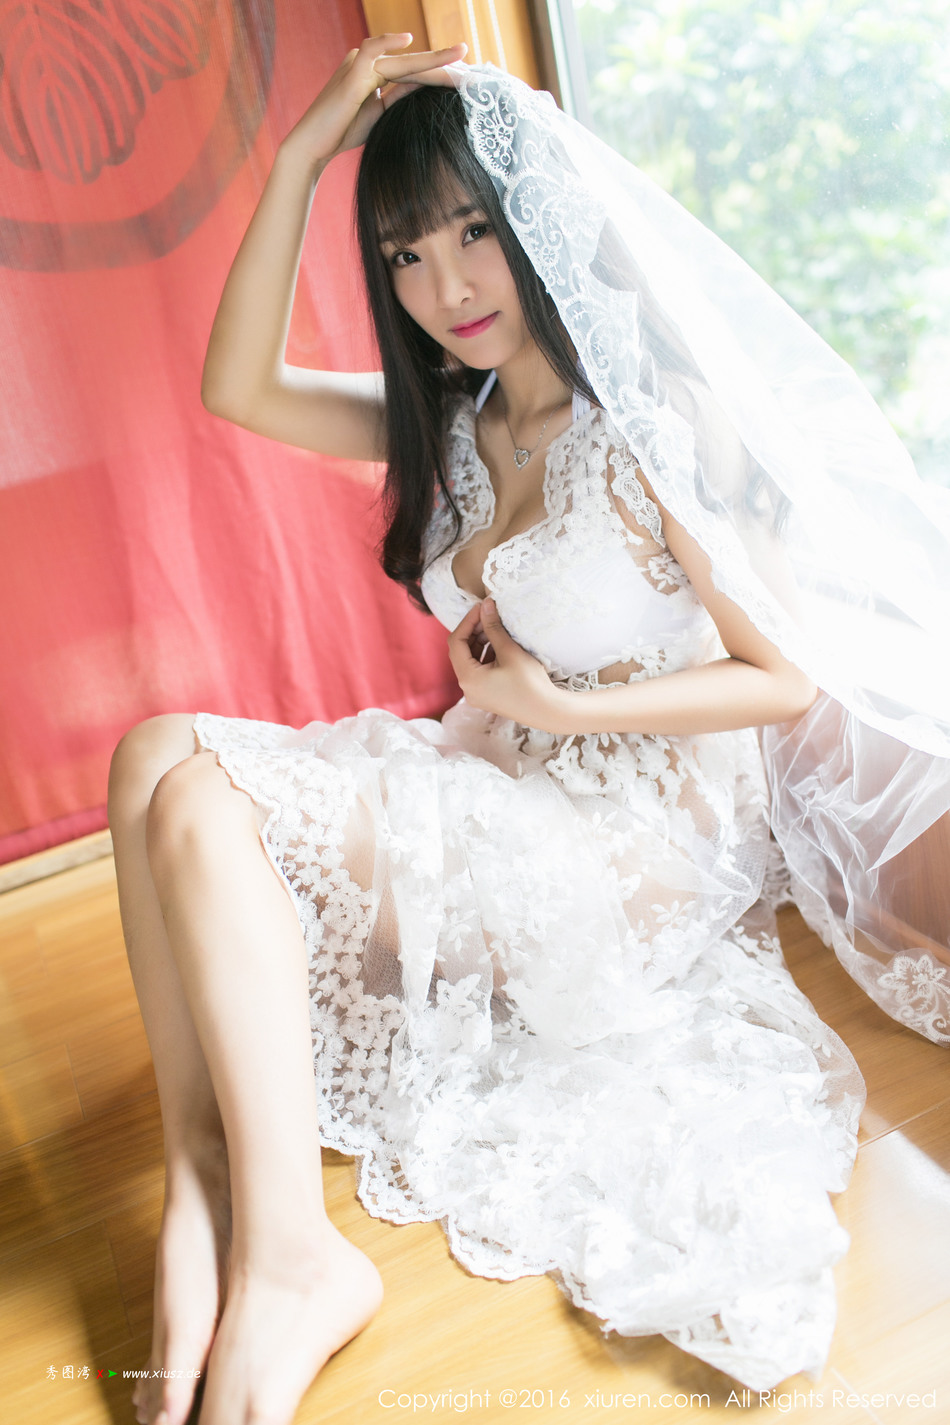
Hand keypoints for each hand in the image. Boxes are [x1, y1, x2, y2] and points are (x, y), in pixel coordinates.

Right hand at [282, 33, 466, 167]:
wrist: (314, 145)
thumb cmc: (342, 131)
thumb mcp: (378, 114)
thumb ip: (396, 97)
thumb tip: (418, 87)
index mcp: (375, 73)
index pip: (413, 71)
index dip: (438, 73)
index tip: (463, 77)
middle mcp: (368, 64)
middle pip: (412, 63)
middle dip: (442, 61)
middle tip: (470, 56)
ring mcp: (359, 66)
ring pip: (402, 59)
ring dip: (431, 57)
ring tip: (458, 55)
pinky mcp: (351, 74)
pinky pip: (371, 50)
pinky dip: (387, 42)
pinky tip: (407, 40)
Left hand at [448, 600, 562, 728]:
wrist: (547, 711)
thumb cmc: (529, 683)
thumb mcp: (509, 651)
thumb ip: (494, 627)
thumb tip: (486, 605)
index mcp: (468, 678)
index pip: (457, 642)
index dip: (467, 622)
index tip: (482, 607)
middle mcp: (467, 688)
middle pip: (461, 652)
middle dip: (473, 631)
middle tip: (489, 615)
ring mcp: (476, 694)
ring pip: (470, 661)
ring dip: (480, 643)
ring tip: (496, 628)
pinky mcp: (486, 695)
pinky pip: (479, 670)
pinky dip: (486, 656)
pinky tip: (500, 645)